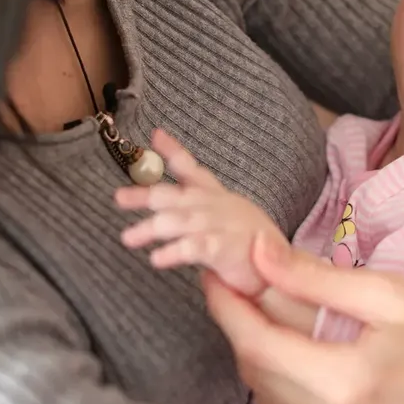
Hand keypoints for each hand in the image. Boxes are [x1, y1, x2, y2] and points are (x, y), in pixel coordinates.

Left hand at [115, 130, 283, 296]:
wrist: (283, 269)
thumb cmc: (249, 245)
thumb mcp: (222, 218)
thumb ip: (194, 211)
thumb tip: (161, 210)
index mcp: (216, 197)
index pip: (192, 170)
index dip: (173, 151)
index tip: (155, 135)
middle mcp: (217, 206)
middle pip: (176, 196)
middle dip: (145, 195)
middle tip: (119, 198)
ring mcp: (221, 225)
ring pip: (179, 221)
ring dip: (152, 228)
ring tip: (128, 238)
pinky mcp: (226, 249)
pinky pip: (196, 248)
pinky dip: (175, 251)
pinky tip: (157, 258)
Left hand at [203, 235, 403, 403]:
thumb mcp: (388, 294)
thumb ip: (314, 278)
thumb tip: (257, 254)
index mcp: (346, 386)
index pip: (257, 346)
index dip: (228, 308)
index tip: (216, 275)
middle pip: (260, 378)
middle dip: (245, 331)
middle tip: (244, 290)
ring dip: (268, 362)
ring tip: (276, 319)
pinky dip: (295, 392)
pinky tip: (309, 361)